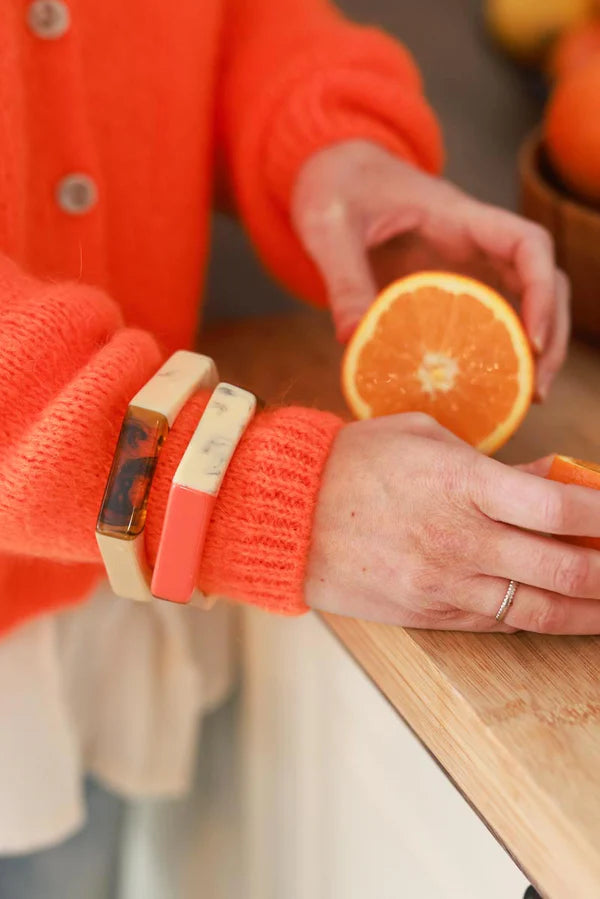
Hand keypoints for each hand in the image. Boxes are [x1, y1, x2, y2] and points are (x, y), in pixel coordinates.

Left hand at [292, 140, 569, 399]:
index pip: (526, 243)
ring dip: (532, 352)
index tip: (531, 340)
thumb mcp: (329, 228)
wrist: (334, 176)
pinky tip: (482, 392)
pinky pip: (484, 320)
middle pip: (542, 282)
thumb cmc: (336, 187)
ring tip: (523, 402)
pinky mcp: (447, 288)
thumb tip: (352, 339)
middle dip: (551, 335)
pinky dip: (492, 354)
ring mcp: (465, 265)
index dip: (541, 290)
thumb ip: (342, 278)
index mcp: (456, 217)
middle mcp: (474, 242)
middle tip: (535, 393)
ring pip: (523, 304)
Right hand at [306, 414, 599, 632]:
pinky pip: (498, 622)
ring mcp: (444, 584)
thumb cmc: (352, 461)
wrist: (284, 512)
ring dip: (589, 610)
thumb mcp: (425, 437)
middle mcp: (461, 539)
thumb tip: (552, 480)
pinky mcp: (428, 613)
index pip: (561, 508)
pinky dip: (536, 618)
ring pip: (540, 609)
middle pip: (565, 568)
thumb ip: (495, 462)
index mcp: (462, 483)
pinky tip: (560, 612)